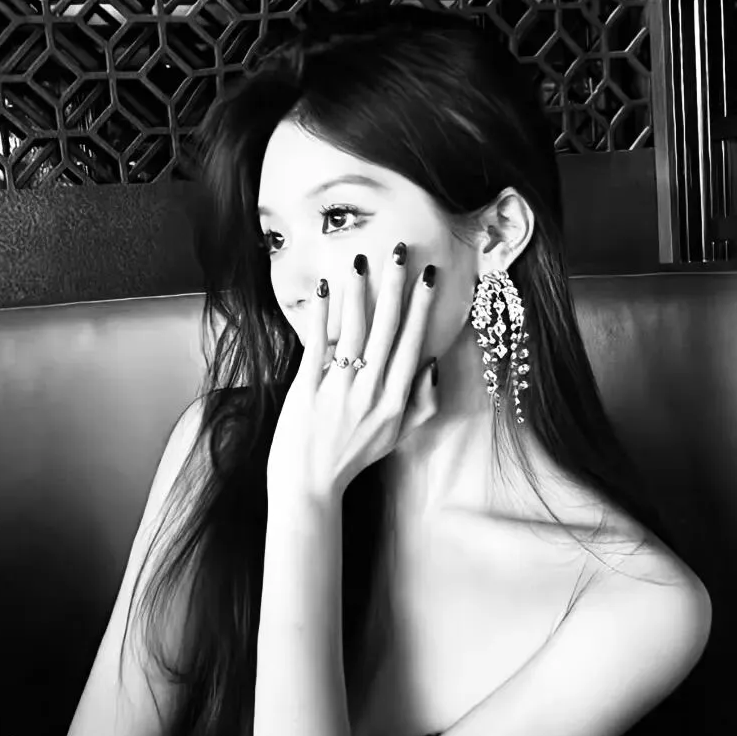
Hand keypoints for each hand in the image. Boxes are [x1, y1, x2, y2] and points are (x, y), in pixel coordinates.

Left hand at [267, 243, 438, 505]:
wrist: (311, 484)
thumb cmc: (355, 457)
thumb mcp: (397, 436)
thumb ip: (421, 403)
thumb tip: (430, 363)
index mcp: (394, 402)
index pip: (411, 344)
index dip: (420, 308)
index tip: (428, 276)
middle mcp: (369, 393)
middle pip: (386, 330)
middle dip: (394, 287)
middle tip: (400, 251)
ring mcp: (337, 391)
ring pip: (352, 332)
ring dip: (358, 292)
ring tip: (361, 260)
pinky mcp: (306, 390)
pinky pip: (316, 346)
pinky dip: (320, 315)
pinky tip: (323, 287)